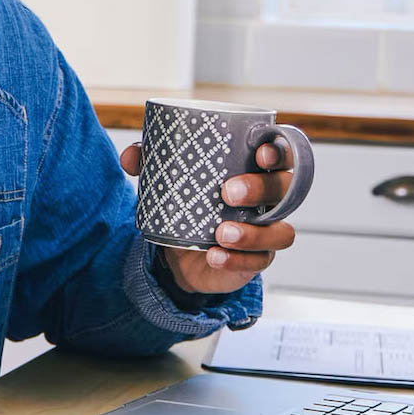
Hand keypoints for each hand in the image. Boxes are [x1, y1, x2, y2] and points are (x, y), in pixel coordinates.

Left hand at [120, 141, 297, 295]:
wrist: (181, 250)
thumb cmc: (187, 201)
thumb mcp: (169, 179)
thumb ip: (151, 163)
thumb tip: (130, 156)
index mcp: (254, 170)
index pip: (281, 156)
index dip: (280, 152)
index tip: (260, 154)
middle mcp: (268, 200)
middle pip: (283, 189)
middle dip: (260, 189)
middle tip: (229, 192)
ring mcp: (266, 231)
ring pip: (280, 232)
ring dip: (253, 233)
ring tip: (221, 232)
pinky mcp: (256, 260)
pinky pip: (258, 262)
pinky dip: (236, 260)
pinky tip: (214, 256)